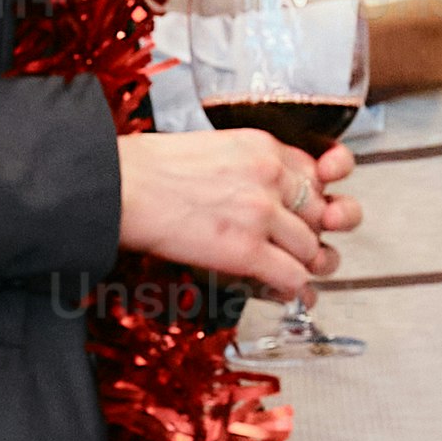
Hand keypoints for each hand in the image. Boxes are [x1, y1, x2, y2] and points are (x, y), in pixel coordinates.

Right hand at [116, 126, 354, 296]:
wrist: (120, 187)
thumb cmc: (148, 168)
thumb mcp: (212, 148)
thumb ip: (246, 167)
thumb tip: (255, 194)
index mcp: (262, 147)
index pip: (316, 173)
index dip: (319, 197)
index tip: (316, 210)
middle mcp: (271, 176)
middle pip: (321, 212)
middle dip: (318, 235)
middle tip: (308, 248)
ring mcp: (263, 214)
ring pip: (313, 248)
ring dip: (307, 266)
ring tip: (298, 273)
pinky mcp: (247, 251)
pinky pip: (293, 276)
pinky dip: (296, 289)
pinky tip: (291, 294)